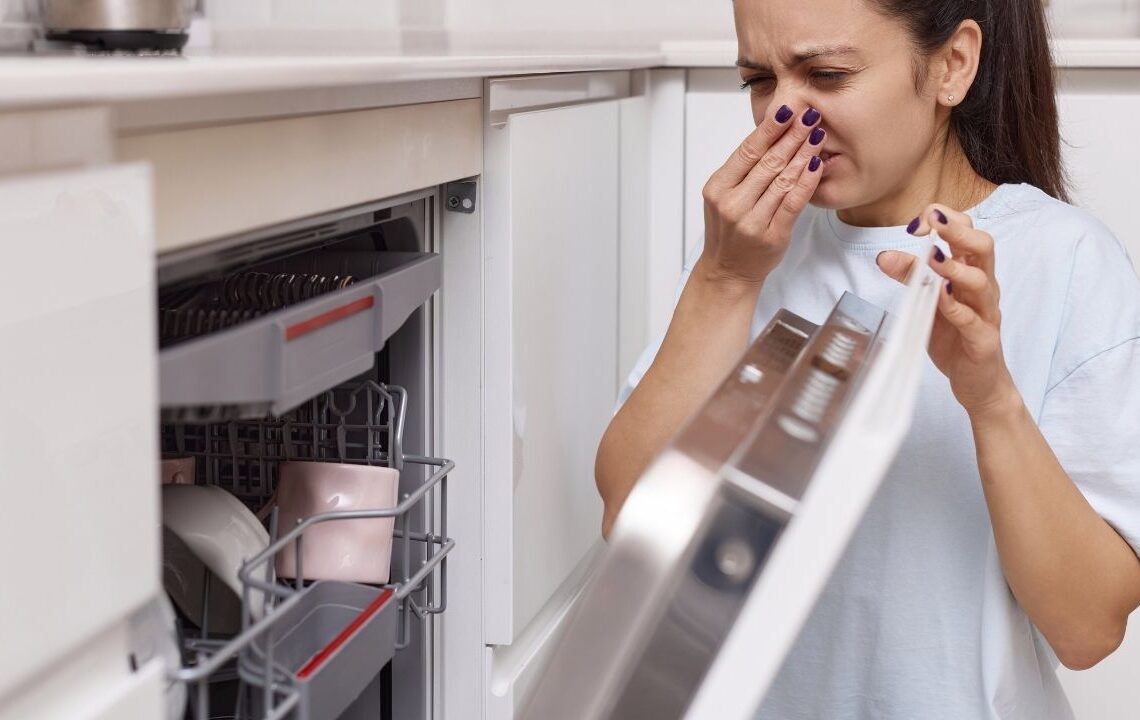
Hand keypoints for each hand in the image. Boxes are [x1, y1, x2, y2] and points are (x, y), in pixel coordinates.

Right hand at [699, 104, 824, 286]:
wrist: (728, 271)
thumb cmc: (730, 231)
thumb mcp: (725, 197)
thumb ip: (744, 170)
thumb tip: (772, 132)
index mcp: (718, 188)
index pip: (747, 150)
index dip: (770, 128)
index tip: (787, 109)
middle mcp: (732, 203)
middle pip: (767, 162)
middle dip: (792, 136)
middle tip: (810, 115)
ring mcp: (751, 221)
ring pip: (783, 179)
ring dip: (804, 153)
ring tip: (818, 134)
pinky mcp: (771, 236)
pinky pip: (793, 203)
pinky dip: (807, 181)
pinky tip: (817, 164)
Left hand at [876, 205, 1020, 417]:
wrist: (978, 382)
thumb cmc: (954, 337)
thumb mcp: (926, 303)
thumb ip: (910, 278)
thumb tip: (884, 255)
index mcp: (970, 273)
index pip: (968, 233)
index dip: (947, 220)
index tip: (919, 219)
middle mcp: (983, 288)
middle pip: (983, 248)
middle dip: (957, 230)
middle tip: (933, 220)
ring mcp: (986, 313)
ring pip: (981, 282)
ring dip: (956, 268)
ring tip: (934, 258)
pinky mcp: (984, 340)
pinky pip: (973, 320)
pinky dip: (956, 307)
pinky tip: (940, 298)